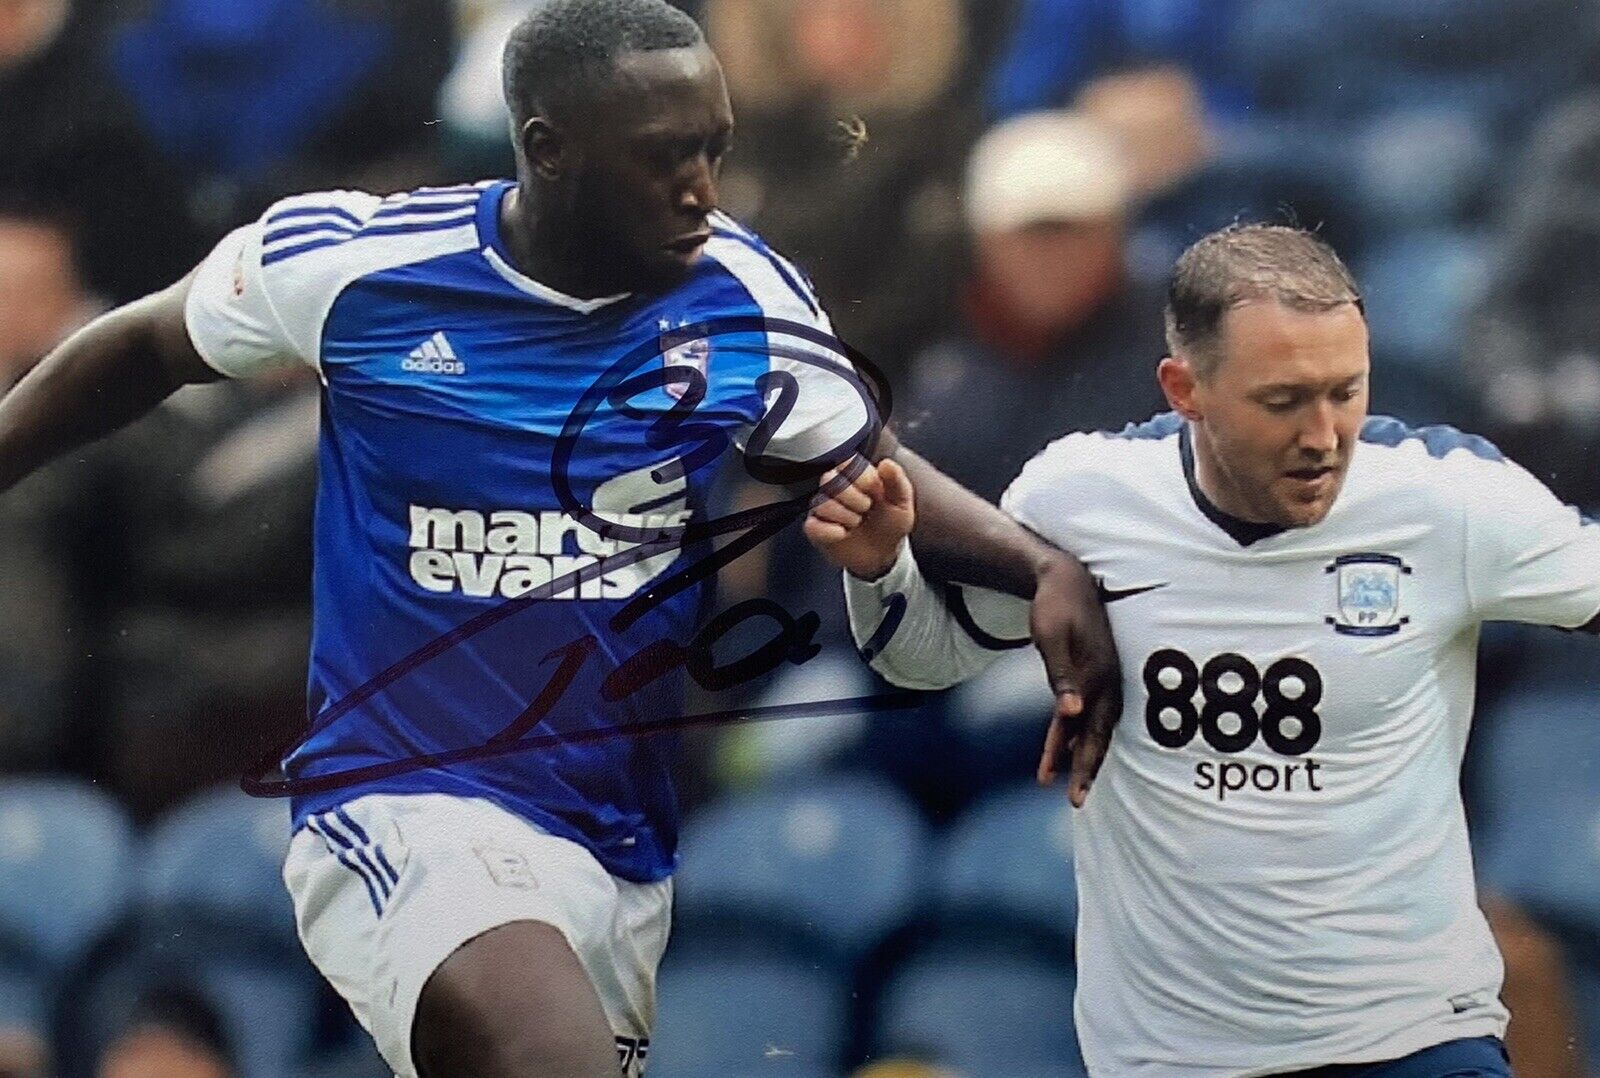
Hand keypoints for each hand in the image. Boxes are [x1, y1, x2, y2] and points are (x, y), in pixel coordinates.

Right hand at [802, 456, 915, 580]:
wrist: (882, 554)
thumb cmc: (890, 524)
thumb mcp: (901, 503)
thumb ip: (897, 481)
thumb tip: (886, 463)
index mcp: (855, 476)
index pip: (846, 462)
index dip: (861, 478)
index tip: (875, 492)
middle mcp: (835, 488)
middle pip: (828, 479)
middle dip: (853, 498)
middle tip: (866, 509)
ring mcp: (822, 508)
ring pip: (821, 503)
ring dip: (846, 517)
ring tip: (856, 523)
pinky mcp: (815, 529)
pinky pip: (812, 526)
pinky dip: (831, 532)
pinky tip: (843, 534)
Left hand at [1030, 556, 1122, 807]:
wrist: (1064, 576)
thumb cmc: (1056, 605)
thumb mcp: (1053, 639)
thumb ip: (1062, 677)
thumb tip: (1072, 714)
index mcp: (1099, 677)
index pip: (1093, 732)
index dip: (1085, 764)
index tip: (1076, 793)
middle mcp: (1104, 682)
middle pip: (1096, 735)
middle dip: (1085, 768)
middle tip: (1075, 801)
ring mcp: (1099, 678)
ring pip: (1087, 725)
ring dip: (1072, 752)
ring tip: (1048, 778)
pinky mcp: (1089, 674)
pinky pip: (1080, 710)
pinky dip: (1067, 730)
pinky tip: (1059, 747)